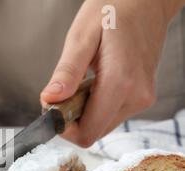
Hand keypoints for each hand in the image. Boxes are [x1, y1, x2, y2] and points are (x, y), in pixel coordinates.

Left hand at [41, 0, 183, 146]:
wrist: (146, 1)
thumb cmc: (113, 11)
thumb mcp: (81, 37)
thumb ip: (66, 72)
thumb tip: (49, 100)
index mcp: (120, 83)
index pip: (87, 132)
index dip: (63, 126)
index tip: (52, 106)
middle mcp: (136, 97)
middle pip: (93, 132)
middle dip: (71, 118)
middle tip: (63, 91)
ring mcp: (141, 99)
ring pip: (101, 125)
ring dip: (83, 112)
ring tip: (80, 82)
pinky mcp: (141, 97)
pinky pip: (110, 114)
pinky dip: (95, 106)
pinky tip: (93, 83)